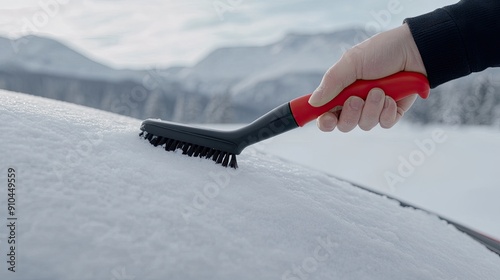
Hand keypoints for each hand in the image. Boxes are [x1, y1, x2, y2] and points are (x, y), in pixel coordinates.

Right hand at [308, 23, 426, 131]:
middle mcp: (356, 103)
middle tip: (356, 99)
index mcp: (341, 91)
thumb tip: (313, 102)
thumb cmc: (382, 51)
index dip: (324, 121)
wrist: (415, 50)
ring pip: (365, 125)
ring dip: (371, 108)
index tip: (326, 118)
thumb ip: (331, 82)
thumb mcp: (351, 62)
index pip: (326, 114)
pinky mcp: (392, 113)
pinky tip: (392, 98)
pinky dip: (387, 111)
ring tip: (380, 90)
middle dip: (350, 114)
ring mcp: (374, 109)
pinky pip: (384, 124)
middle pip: (344, 125)